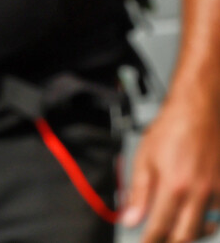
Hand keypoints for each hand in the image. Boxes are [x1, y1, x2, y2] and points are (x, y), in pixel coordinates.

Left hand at [122, 96, 219, 241]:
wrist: (198, 112)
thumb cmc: (171, 130)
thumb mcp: (144, 159)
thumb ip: (138, 193)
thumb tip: (130, 218)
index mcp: (174, 187)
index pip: (160, 227)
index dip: (150, 241)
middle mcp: (199, 193)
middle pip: (186, 235)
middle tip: (158, 241)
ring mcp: (217, 192)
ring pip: (205, 227)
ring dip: (189, 234)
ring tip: (173, 230)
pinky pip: (218, 214)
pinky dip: (205, 220)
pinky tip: (193, 215)